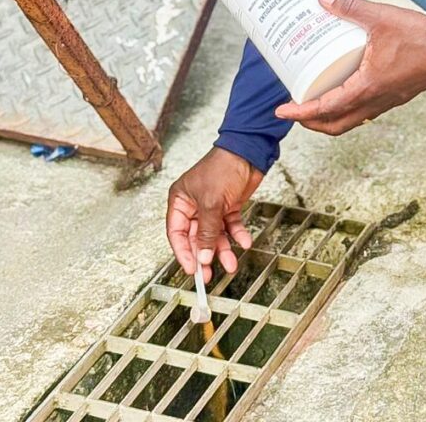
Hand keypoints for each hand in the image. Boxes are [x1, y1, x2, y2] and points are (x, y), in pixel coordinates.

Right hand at [166, 147, 263, 282]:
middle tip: (209, 274)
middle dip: (205, 255)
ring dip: (223, 249)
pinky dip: (237, 235)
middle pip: (196, 237)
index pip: (176, 232)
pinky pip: (230, 226)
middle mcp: (194, 204)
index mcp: (181, 200)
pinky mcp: (229, 205)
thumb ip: (206, 231)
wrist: (249, 152)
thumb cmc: (223, 167)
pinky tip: (244, 242)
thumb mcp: (212, 203)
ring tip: (231, 263)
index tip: (192, 268)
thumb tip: (202, 256)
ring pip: (215, 234)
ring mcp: (212, 206)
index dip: (183, 252)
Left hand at [274, 0, 425, 134]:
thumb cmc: (421, 36)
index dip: (301, 112)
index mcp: (368, 87)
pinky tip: (344, 90)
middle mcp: (376, 100)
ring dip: (330, 119)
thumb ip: (351, 8)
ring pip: (352, 121)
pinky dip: (349, 110)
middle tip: (294, 110)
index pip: (327, 108)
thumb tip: (323, 0)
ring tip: (314, 103)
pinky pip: (366, 111)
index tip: (282, 110)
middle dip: (311, 123)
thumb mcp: (381, 17)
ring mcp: (387, 101)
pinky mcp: (395, 95)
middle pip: (336, 125)